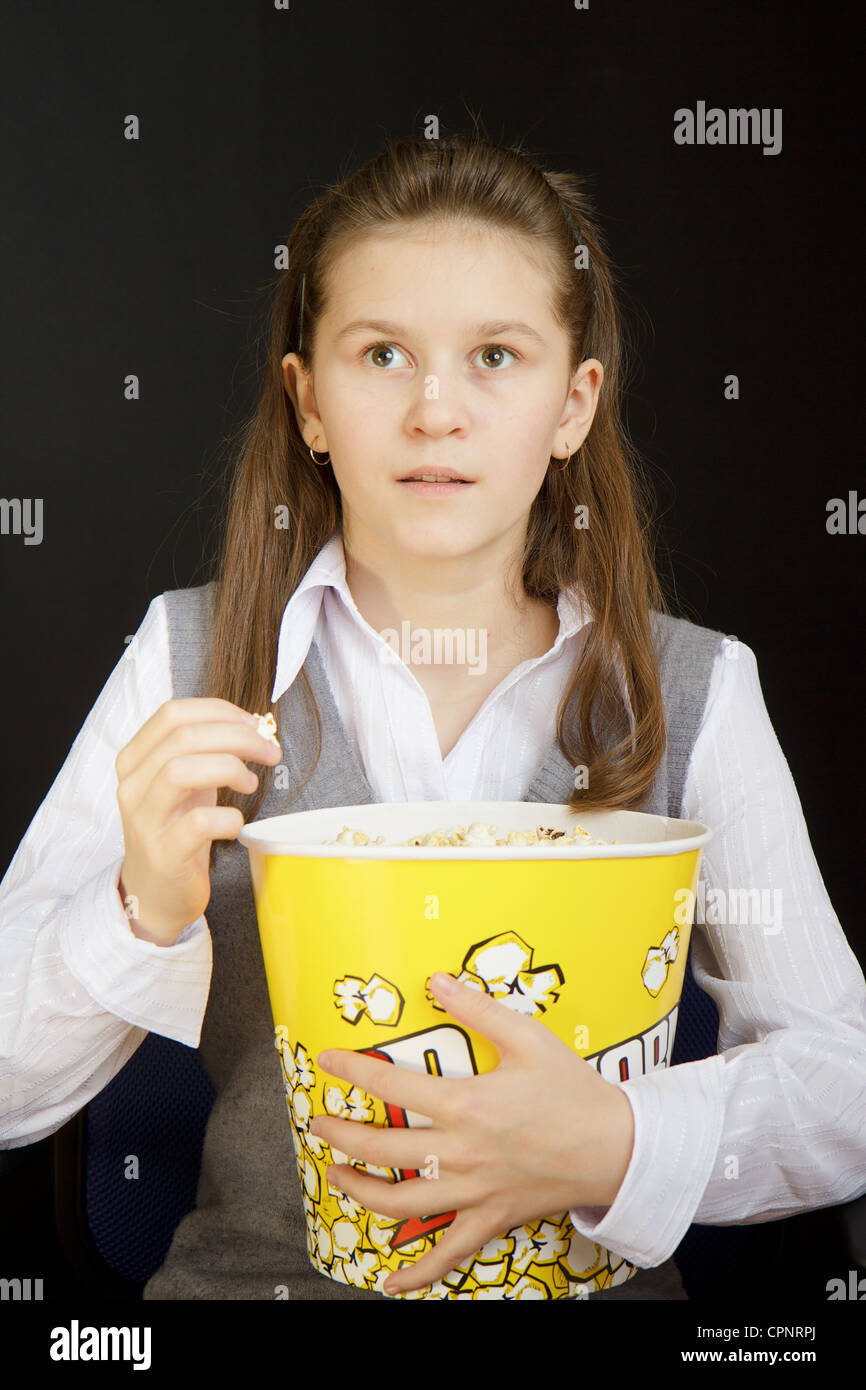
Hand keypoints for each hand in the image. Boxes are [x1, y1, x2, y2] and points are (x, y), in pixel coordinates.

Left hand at [309, 971, 634, 1295]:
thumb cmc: (572, 1090)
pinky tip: (390, 1285)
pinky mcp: (489, 1220)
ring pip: (399, 1203)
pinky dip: (416, 1276)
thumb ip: (476, 1008)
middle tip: (318, 1124)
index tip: (327, 1060)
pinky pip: (446, 1255)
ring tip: (336, 1175)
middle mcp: (461, 1152)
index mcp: (466, 1103)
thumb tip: (435, 980)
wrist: (617, 1146)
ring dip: (358, 1191)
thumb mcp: (526, 1037)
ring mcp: (473, 1192)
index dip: (351, 1071)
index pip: (391, 1085)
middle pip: (381, 1149)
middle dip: (339, 1136)